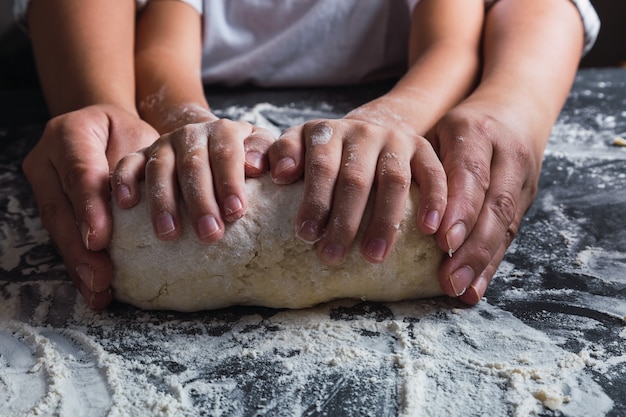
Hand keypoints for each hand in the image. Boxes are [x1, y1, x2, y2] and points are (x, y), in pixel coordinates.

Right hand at [22, 105, 158, 308]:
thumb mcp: (136, 137)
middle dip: (79, 248)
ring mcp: (43, 184)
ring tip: (97, 290)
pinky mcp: (50, 206)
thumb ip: (135, 167)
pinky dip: (79, 264)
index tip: (99, 239)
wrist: (104, 129)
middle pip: (60, 208)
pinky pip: (62, 237)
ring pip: (56, 228)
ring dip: (77, 263)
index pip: (79, 173)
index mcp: (70, 134)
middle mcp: (48, 160)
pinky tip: (94, 288)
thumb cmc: (127, 134)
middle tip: (99, 277)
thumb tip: (149, 208)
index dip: (88, 207)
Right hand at [111, 118, 274, 242]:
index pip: (227, 154)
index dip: (230, 182)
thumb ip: (265, 152)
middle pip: (193, 165)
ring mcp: (164, 144)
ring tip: (170, 234)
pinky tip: (126, 204)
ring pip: (160, 169)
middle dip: (201, 201)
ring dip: (163, 202)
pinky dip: (124, 181)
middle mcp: (191, 133)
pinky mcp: (141, 154)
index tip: (236, 213)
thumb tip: (255, 166)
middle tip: (210, 234)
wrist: (211, 141)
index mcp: (224, 131)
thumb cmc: (245, 158)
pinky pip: (127, 165)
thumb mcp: (262, 149)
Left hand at [268, 117, 446, 265]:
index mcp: (329, 132)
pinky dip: (434, 200)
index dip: (314, 200)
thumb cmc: (327, 152)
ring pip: (394, 180)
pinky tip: (429, 230)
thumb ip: (283, 154)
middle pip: (355, 178)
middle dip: (344, 221)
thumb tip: (279, 174)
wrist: (369, 131)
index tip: (306, 235)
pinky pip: (433, 174)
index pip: (321, 166)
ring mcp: (396, 140)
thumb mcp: (299, 143)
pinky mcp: (422, 149)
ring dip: (384, 221)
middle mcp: (363, 133)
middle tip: (332, 256)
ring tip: (373, 256)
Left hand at [429, 101, 544, 303]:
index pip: (470, 173)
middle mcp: (507, 157)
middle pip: (493, 205)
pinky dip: (491, 265)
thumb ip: (424, 162)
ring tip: (458, 289)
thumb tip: (389, 204)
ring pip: (505, 225)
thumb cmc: (462, 126)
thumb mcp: (439, 130)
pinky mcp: (526, 202)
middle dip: (470, 246)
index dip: (458, 208)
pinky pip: (509, 237)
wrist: (517, 109)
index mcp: (477, 133)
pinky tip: (474, 289)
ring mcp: (523, 181)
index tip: (440, 239)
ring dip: (481, 262)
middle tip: (448, 278)